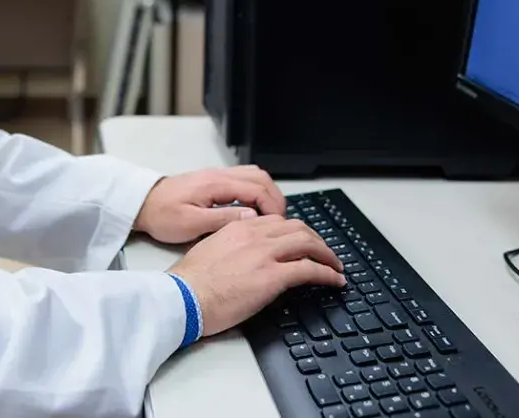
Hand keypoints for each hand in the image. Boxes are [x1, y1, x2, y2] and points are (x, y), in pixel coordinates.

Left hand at [133, 165, 286, 243]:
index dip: (272, 206)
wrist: (142, 204)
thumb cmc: (162, 216)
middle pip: (260, 177)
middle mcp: (218, 175)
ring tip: (270, 217)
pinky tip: (254, 211)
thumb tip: (252, 218)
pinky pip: (243, 180)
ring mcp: (216, 176)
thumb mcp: (191, 224)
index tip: (278, 224)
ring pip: (254, 176)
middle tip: (279, 222)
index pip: (256, 188)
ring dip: (267, 193)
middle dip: (275, 198)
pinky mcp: (213, 182)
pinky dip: (256, 192)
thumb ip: (222, 219)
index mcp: (215, 184)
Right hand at [169, 215, 346, 337]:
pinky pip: (310, 269)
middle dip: (316, 239)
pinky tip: (334, 280)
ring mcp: (264, 254)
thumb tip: (246, 256)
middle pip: (297, 228)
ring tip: (335, 265)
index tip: (302, 242)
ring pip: (308, 243)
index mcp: (237, 227)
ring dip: (326, 254)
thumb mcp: (210, 250)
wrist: (183, 297)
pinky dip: (327, 273)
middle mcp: (253, 235)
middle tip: (324, 253)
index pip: (276, 222)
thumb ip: (232, 245)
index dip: (295, 231)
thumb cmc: (190, 282)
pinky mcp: (272, 277)